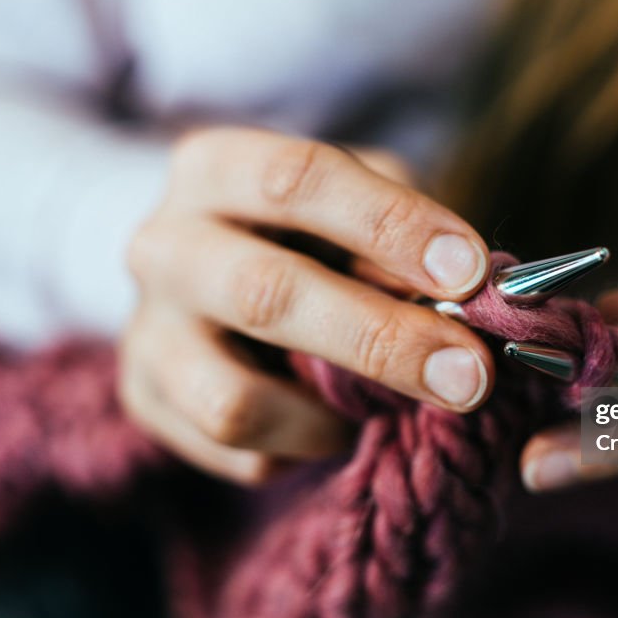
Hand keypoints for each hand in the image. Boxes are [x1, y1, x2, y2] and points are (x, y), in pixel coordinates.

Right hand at [119, 127, 492, 483]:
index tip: (471, 273)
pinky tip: (332, 423)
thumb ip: (398, 238)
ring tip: (382, 409)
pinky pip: (235, 450)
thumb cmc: (303, 231)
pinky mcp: (147, 400)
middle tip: (470, 376)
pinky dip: (302, 448)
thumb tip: (467, 297)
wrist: (206, 274)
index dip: (392, 226)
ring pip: (235, 401)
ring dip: (334, 417)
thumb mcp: (353, 205)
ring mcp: (147, 331)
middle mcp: (165, 245)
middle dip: (381, 340)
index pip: (301, 180)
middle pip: (267, 293)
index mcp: (218, 167)